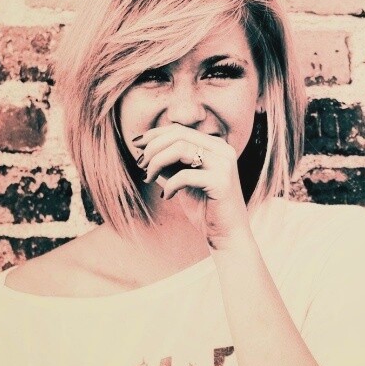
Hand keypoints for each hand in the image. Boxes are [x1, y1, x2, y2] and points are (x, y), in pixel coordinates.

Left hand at [132, 124, 250, 249]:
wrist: (227, 235)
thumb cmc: (204, 208)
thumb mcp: (182, 180)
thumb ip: (170, 163)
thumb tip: (144, 148)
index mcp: (216, 146)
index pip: (180, 130)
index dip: (155, 135)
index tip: (137, 146)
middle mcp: (223, 150)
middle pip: (179, 135)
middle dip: (153, 148)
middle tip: (140, 165)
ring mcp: (224, 164)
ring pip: (180, 149)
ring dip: (157, 162)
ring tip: (148, 178)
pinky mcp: (221, 181)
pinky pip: (185, 175)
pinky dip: (170, 185)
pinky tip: (167, 196)